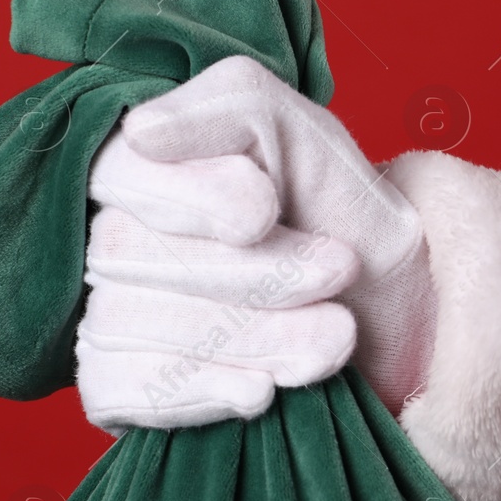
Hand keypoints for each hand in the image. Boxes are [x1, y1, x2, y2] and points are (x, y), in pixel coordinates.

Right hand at [76, 132, 362, 431]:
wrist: (395, 326)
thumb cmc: (343, 223)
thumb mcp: (314, 144)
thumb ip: (235, 109)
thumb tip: (142, 131)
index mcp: (147, 164)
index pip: (118, 168)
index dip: (188, 195)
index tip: (265, 211)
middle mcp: (112, 235)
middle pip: (123, 250)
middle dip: (247, 273)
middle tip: (338, 273)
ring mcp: (105, 312)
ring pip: (125, 321)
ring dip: (247, 335)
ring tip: (334, 338)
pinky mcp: (113, 384)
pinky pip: (114, 387)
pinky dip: (194, 391)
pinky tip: (259, 392)